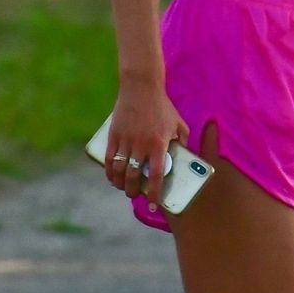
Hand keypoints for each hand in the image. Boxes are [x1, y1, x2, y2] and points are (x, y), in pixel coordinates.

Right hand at [105, 83, 187, 206]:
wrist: (141, 88)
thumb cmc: (163, 107)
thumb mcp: (179, 124)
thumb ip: (183, 142)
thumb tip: (184, 159)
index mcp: (159, 145)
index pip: (155, 176)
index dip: (154, 193)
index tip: (153, 204)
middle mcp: (141, 145)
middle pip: (133, 177)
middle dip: (133, 191)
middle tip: (135, 195)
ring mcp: (125, 140)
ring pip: (119, 170)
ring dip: (120, 184)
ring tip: (123, 188)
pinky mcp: (114, 135)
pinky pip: (110, 159)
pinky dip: (109, 171)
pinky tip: (112, 177)